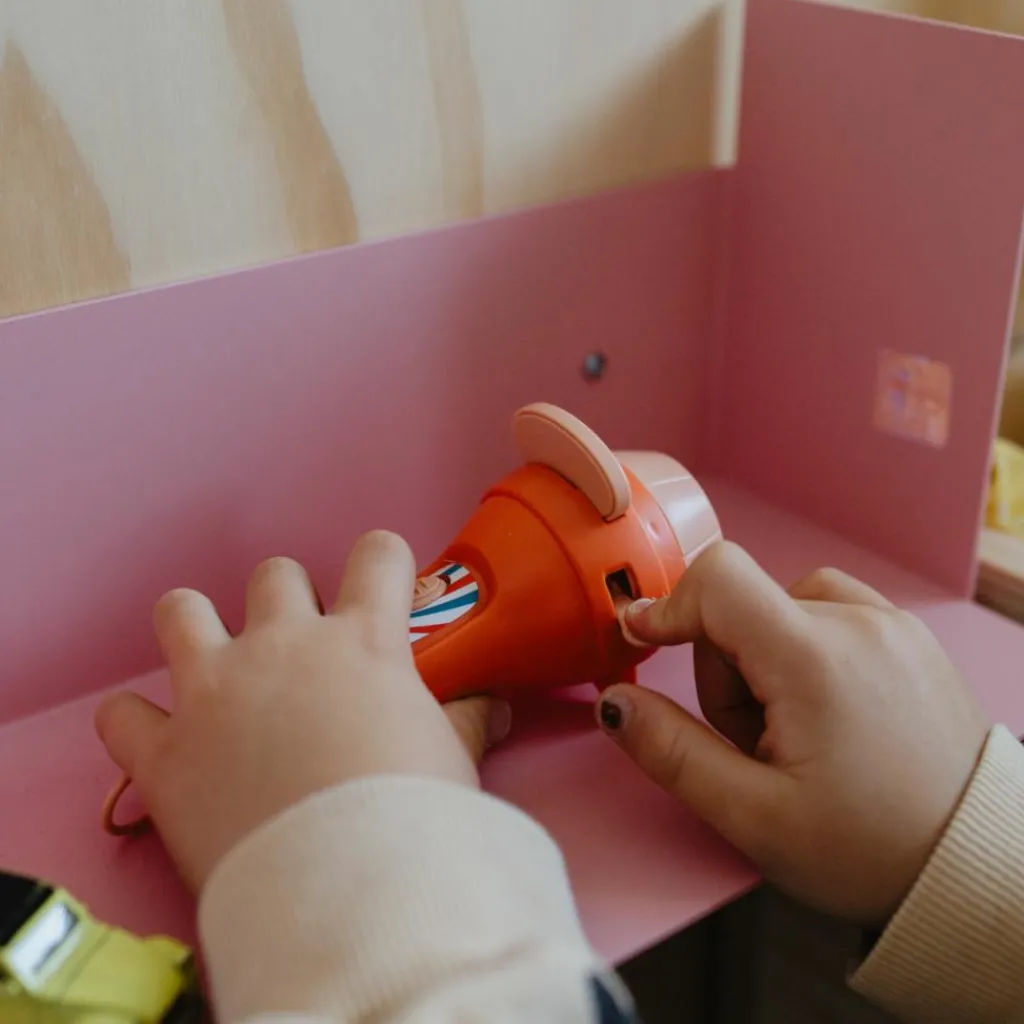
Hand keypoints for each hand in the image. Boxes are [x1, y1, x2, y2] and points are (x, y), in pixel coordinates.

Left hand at [96, 531, 509, 890]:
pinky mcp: (164, 751)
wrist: (350, 888)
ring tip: (214, 666)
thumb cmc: (415, 815)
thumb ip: (466, 719)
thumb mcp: (452, 759)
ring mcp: (214, 689)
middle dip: (288, 601)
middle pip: (275, 575)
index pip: (377, 554)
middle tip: (302, 652)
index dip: (383, 562)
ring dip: (194, 629)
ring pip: (180, 610)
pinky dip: (136, 723)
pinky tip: (158, 741)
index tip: (383, 587)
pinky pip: (121, 712)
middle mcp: (283, 645)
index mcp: (363, 640)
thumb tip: (493, 705)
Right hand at [599, 542, 989, 926]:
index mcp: (815, 658)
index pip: (718, 577)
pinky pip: (830, 614)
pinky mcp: (910, 638)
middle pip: (744, 608)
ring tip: (795, 733)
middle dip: (726, 671)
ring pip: (784, 609)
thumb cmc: (872, 850)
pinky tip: (825, 711)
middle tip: (756, 745)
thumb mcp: (754, 817)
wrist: (975, 868)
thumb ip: (671, 751)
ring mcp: (892, 625)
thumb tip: (614, 702)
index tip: (645, 641)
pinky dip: (806, 652)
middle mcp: (859, 622)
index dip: (669, 605)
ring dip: (766, 661)